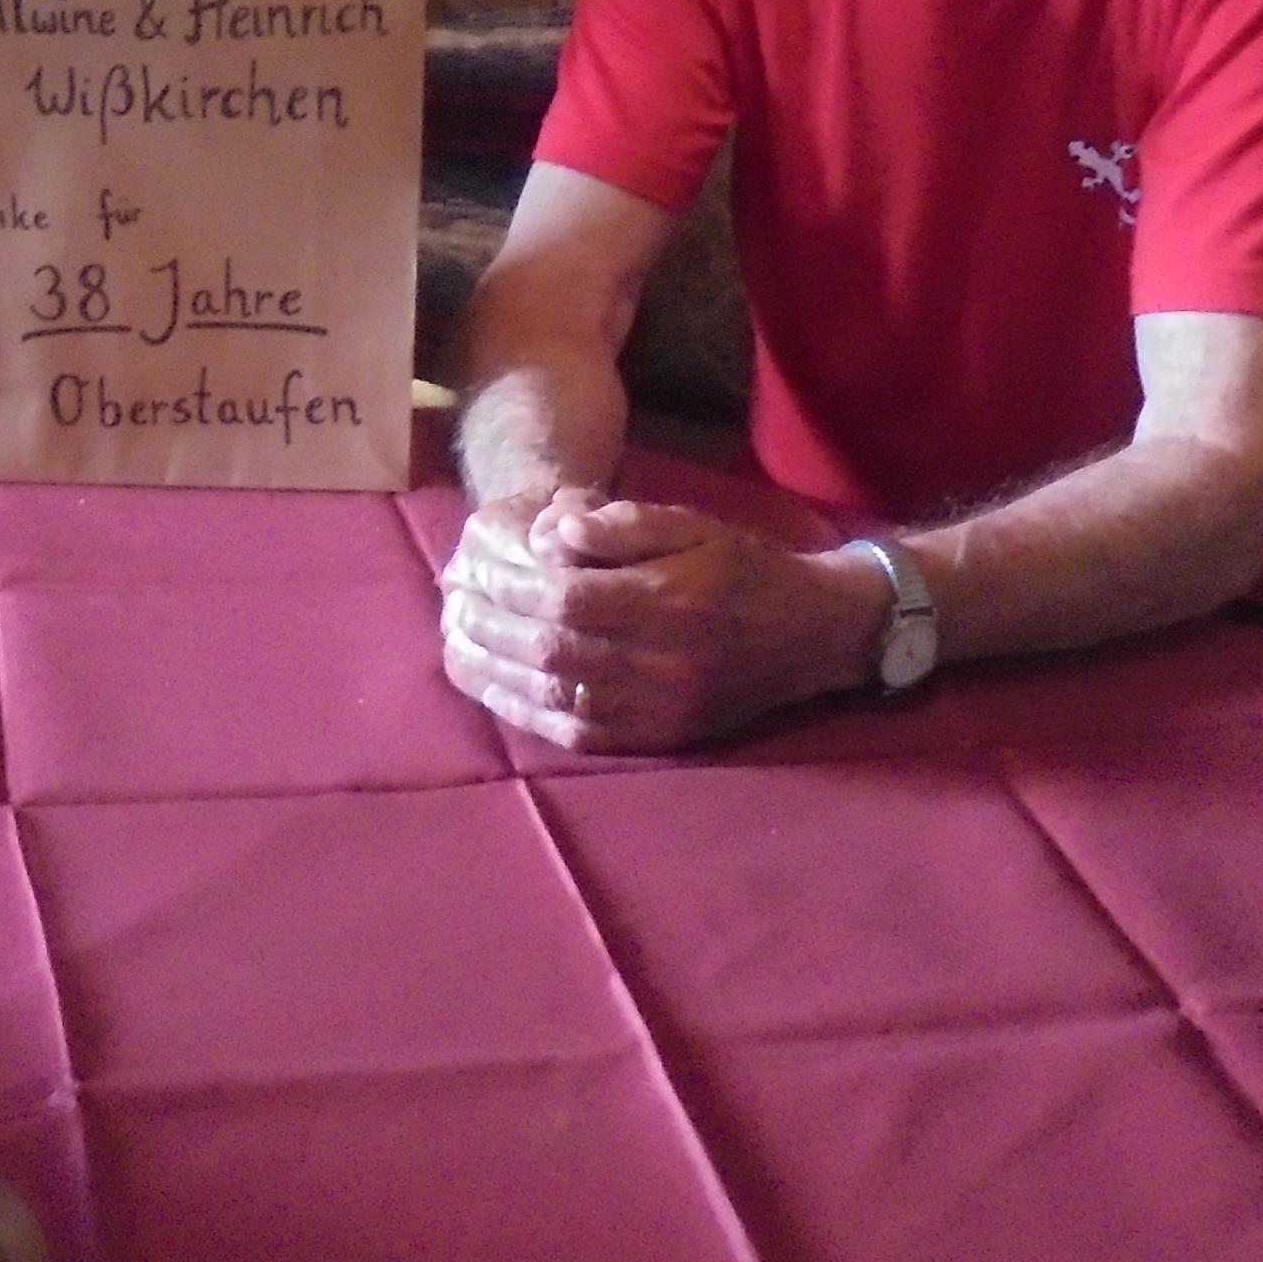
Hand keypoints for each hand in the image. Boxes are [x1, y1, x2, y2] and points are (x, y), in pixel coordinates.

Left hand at [437, 488, 879, 753]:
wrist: (812, 632)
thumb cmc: (741, 565)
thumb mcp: (688, 522)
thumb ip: (617, 524)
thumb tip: (548, 535)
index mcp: (670, 601)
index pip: (564, 598)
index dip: (507, 583)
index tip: (469, 565)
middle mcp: (664, 663)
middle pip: (549, 648)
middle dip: (488, 623)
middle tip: (450, 600)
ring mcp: (661, 710)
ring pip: (554, 697)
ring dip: (493, 670)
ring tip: (453, 639)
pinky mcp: (659, 739)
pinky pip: (577, 734)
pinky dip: (526, 710)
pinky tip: (493, 686)